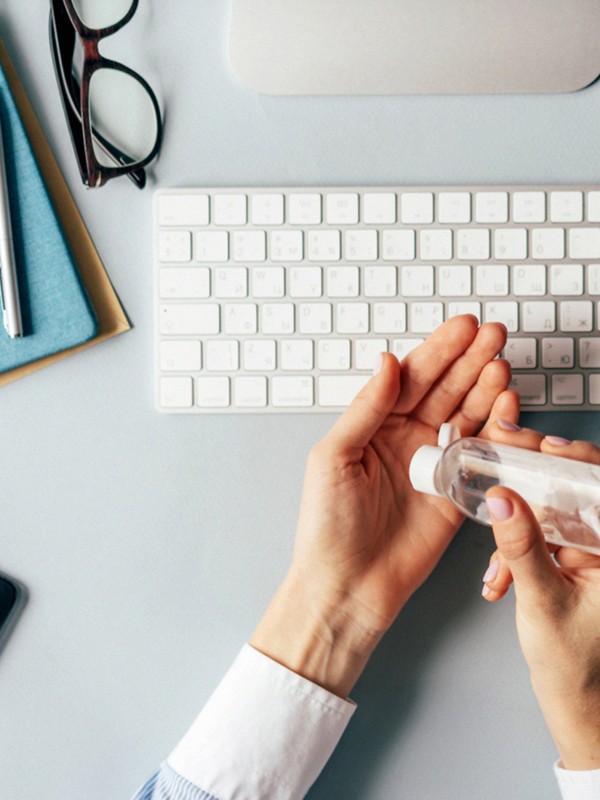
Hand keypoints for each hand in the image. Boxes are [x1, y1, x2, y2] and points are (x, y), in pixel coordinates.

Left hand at [252, 315, 512, 696]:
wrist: (348, 585)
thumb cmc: (328, 527)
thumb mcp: (333, 457)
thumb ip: (365, 409)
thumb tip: (386, 363)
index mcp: (373, 426)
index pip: (411, 378)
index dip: (438, 351)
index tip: (463, 327)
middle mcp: (404, 440)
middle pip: (444, 389)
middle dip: (469, 360)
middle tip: (493, 335)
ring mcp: (432, 465)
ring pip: (465, 415)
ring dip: (485, 388)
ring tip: (502, 364)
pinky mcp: (455, 493)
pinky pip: (479, 454)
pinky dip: (494, 429)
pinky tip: (505, 405)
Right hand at [481, 425, 599, 769]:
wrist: (580, 709)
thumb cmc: (579, 671)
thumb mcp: (543, 603)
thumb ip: (521, 548)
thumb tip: (503, 501)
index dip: (574, 458)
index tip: (541, 446)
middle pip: (573, 493)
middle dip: (532, 490)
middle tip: (502, 472)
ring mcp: (590, 556)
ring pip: (551, 516)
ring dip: (516, 536)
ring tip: (499, 568)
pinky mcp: (574, 564)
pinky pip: (541, 539)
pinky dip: (516, 554)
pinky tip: (502, 578)